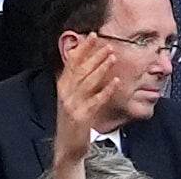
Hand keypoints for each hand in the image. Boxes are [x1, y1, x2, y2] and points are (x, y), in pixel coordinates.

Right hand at [54, 34, 118, 172]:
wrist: (66, 146)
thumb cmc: (72, 118)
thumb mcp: (71, 96)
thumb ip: (77, 78)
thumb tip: (85, 58)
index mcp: (64, 86)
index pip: (72, 62)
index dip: (82, 48)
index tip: (92, 35)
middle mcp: (66, 94)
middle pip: (80, 69)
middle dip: (94, 54)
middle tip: (108, 43)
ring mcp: (73, 105)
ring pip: (87, 82)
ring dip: (101, 68)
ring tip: (112, 56)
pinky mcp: (82, 117)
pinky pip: (96, 101)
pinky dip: (106, 90)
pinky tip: (116, 82)